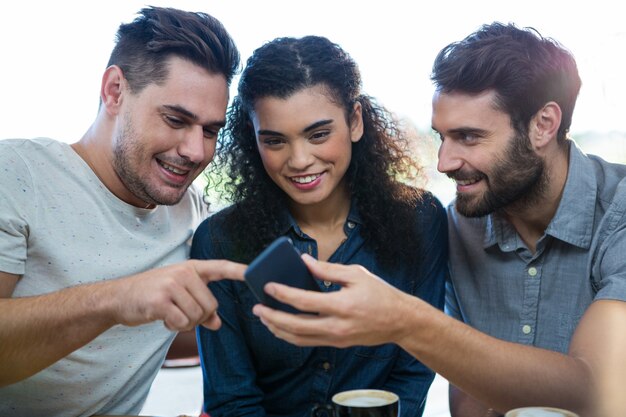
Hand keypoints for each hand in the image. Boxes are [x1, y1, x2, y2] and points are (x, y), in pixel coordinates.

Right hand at [106, 259, 245, 330]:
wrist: (118, 297)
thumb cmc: (152, 295)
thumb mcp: (178, 294)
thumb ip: (200, 307)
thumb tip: (217, 324)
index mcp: (191, 268)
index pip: (221, 267)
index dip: (239, 270)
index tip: (255, 272)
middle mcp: (183, 273)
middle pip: (211, 305)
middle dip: (199, 317)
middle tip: (180, 314)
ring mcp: (171, 285)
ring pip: (197, 315)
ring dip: (185, 323)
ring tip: (170, 315)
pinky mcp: (160, 301)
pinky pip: (182, 322)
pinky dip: (174, 327)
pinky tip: (163, 320)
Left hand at [252, 254, 414, 346]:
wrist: (400, 321)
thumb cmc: (380, 294)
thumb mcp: (356, 274)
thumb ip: (328, 269)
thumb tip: (304, 261)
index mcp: (342, 306)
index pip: (304, 302)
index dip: (283, 294)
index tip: (268, 287)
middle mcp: (337, 326)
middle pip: (295, 326)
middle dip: (273, 317)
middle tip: (257, 307)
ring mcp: (336, 338)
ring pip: (299, 339)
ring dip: (278, 329)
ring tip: (264, 318)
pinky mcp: (336, 344)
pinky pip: (308, 342)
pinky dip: (291, 336)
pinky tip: (281, 327)